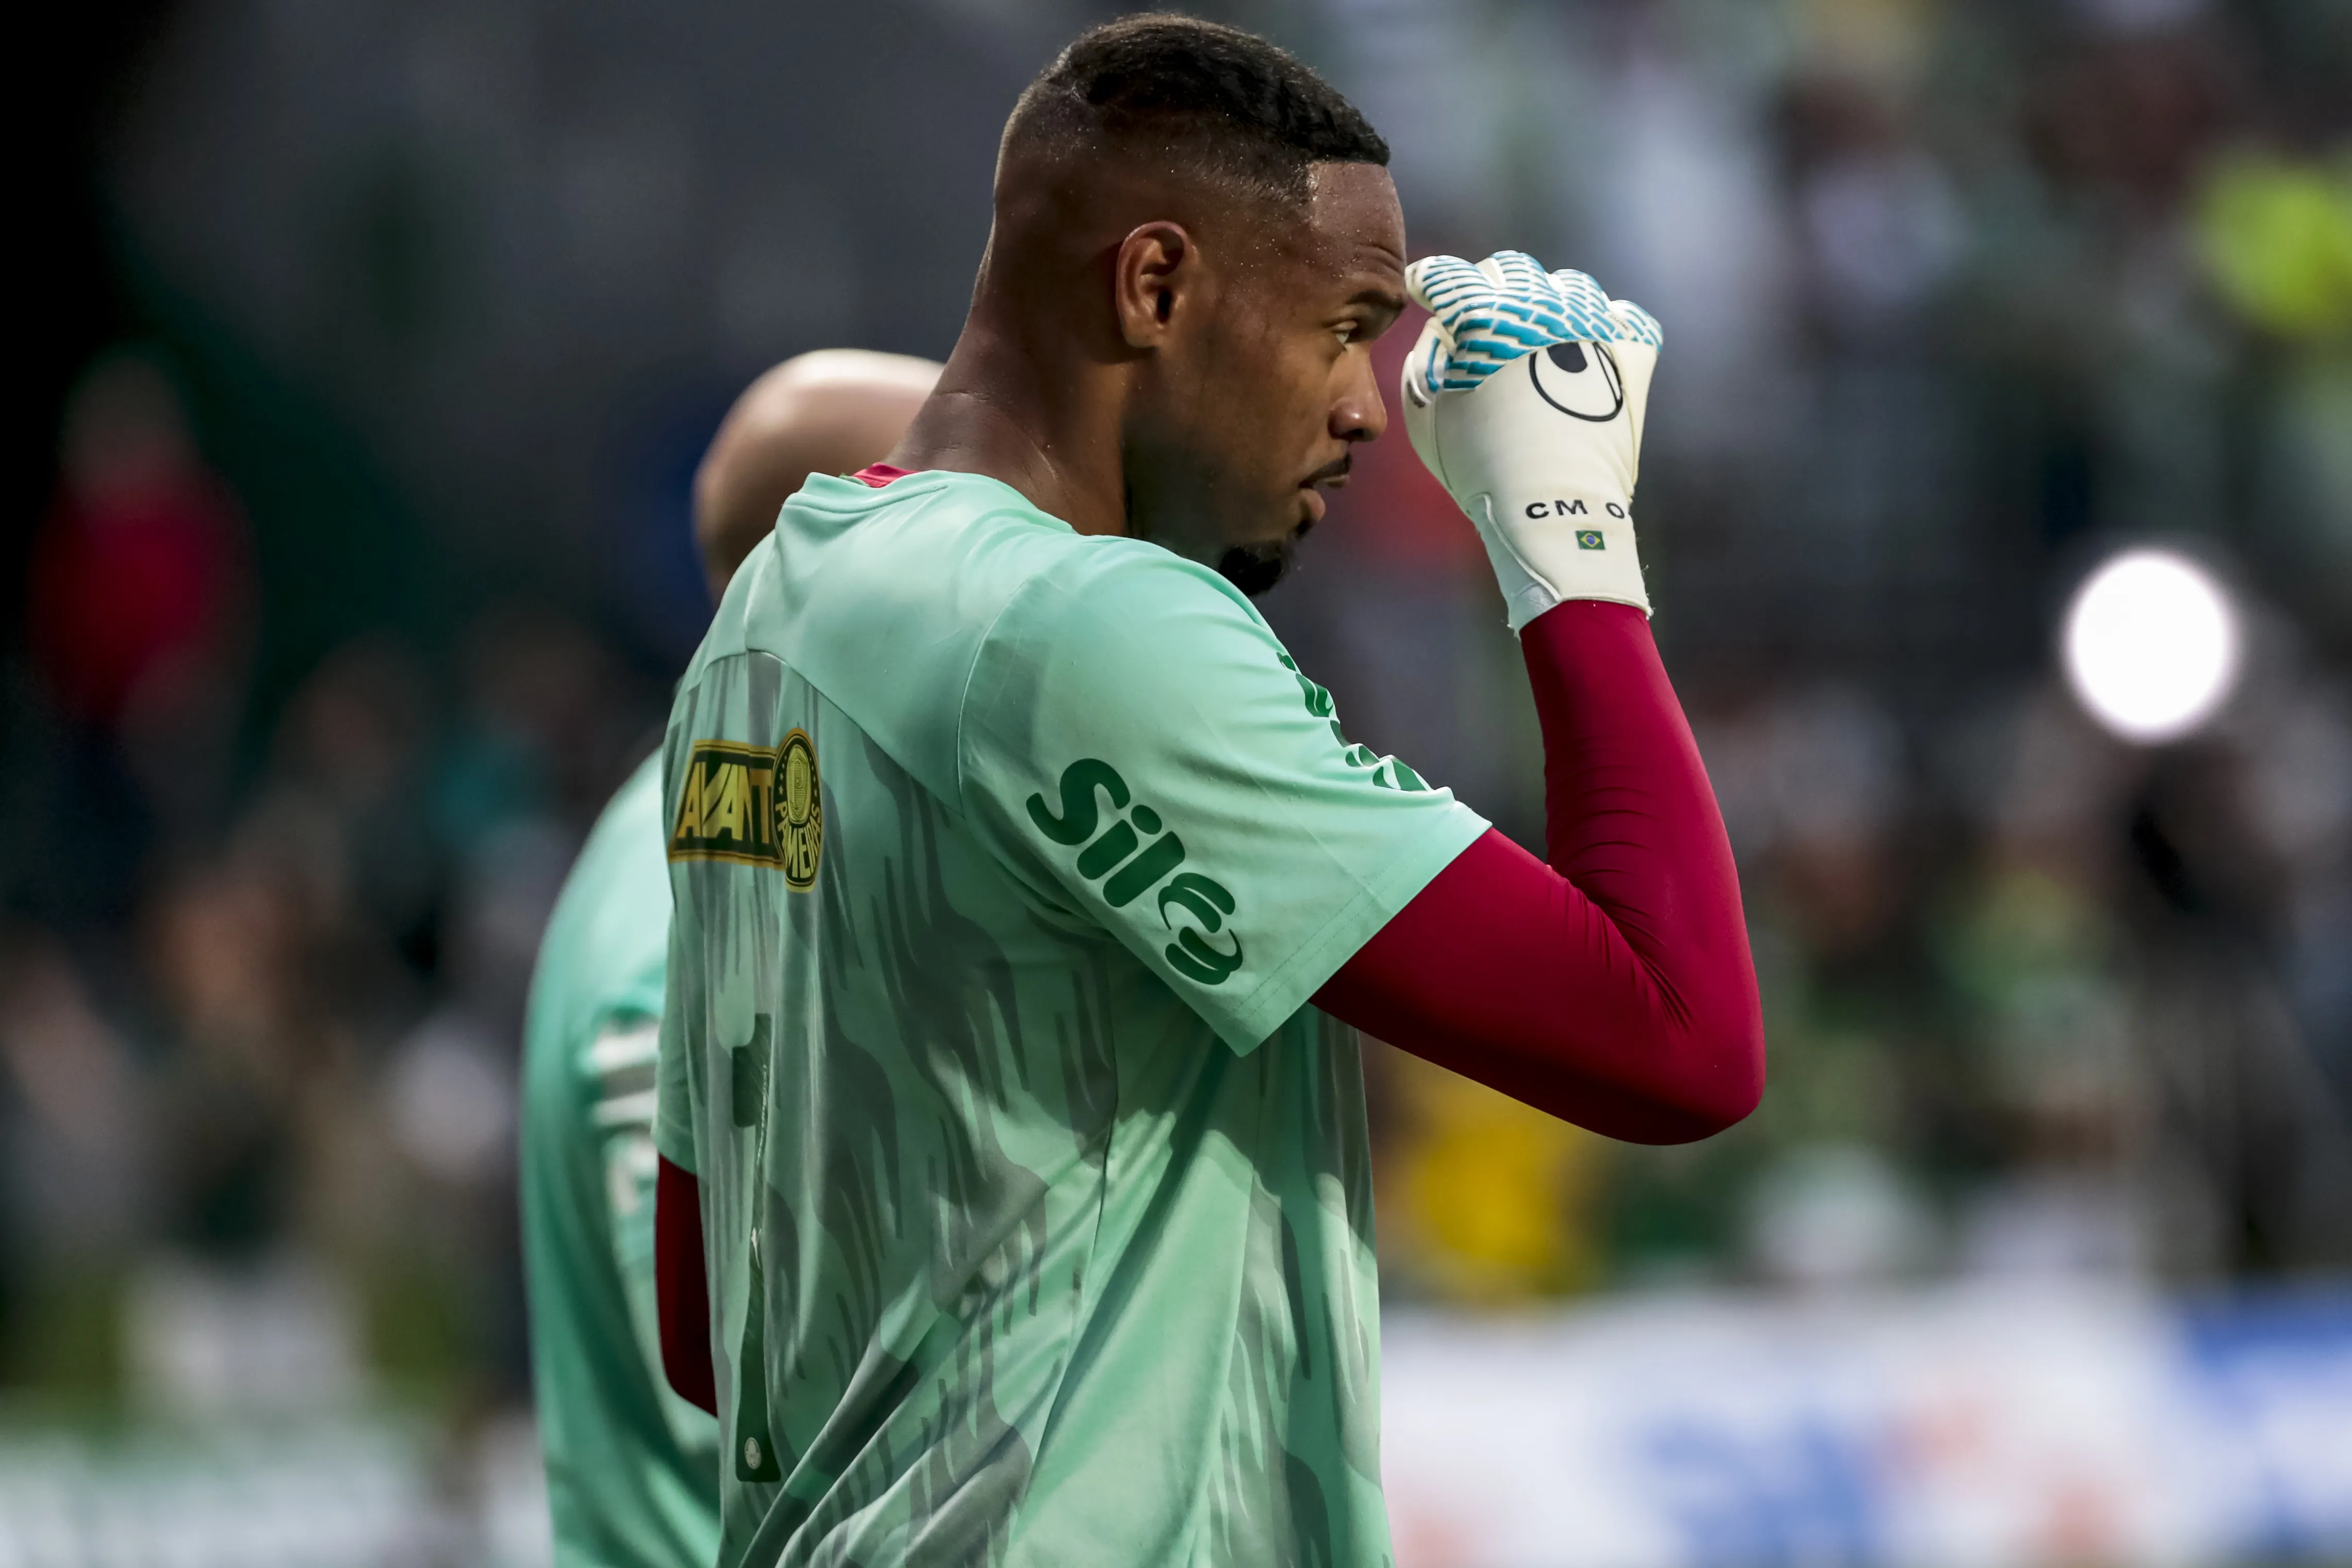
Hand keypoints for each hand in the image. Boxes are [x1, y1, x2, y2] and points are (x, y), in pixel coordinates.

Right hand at [1400, 250, 1662, 626]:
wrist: (1548, 506)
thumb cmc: (1475, 465)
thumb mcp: (1423, 411)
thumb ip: (1427, 355)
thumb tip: (1445, 331)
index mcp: (1482, 316)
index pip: (1447, 275)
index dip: (1430, 282)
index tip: (1426, 292)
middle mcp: (1539, 306)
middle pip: (1509, 268)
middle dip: (1487, 286)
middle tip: (1481, 322)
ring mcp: (1589, 324)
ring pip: (1568, 285)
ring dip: (1546, 302)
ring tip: (1537, 337)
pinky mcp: (1628, 352)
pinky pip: (1624, 317)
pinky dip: (1604, 326)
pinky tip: (1589, 347)